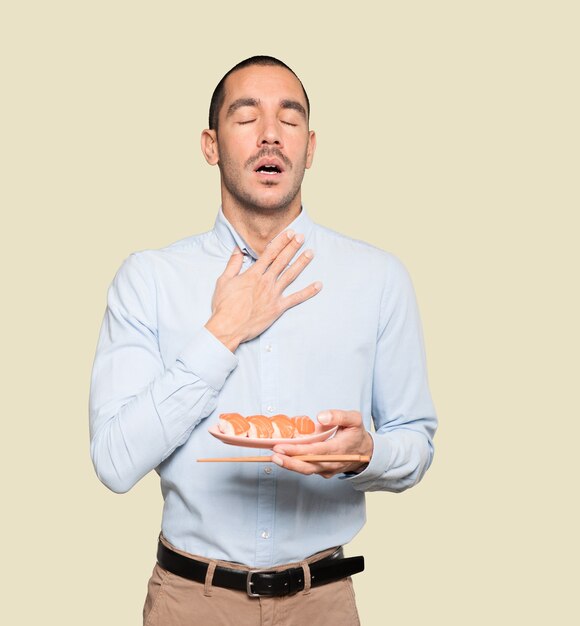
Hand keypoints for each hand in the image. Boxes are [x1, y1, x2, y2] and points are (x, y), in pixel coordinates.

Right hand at [205, 229, 320, 351]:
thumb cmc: (224, 306)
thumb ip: (233, 264)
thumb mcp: (224, 281)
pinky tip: (318, 285)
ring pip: (291, 275)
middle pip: (282, 260)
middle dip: (292, 247)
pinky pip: (296, 298)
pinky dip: (308, 292)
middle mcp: (266, 282)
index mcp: (253, 274)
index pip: (270, 253)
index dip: (281, 241)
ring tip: (310, 253)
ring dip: (301, 263)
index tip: (289, 233)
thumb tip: (237, 249)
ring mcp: (273, 294)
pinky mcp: (278, 308)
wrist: (228, 327)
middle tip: (302, 237)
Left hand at [271, 410, 373, 477]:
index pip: (315, 452)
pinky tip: (284, 457)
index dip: (297, 450)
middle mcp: (331, 463)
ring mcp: (327, 469)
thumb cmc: (357, 434)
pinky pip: (308, 469)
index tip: (282, 447)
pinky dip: (295, 464)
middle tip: (274, 454)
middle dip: (289, 461)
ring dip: (289, 465)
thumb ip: (339, 415)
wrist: (366, 452)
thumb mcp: (354, 419)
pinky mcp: (323, 471)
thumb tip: (320, 416)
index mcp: (338, 449)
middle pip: (308, 466)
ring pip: (306, 470)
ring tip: (275, 457)